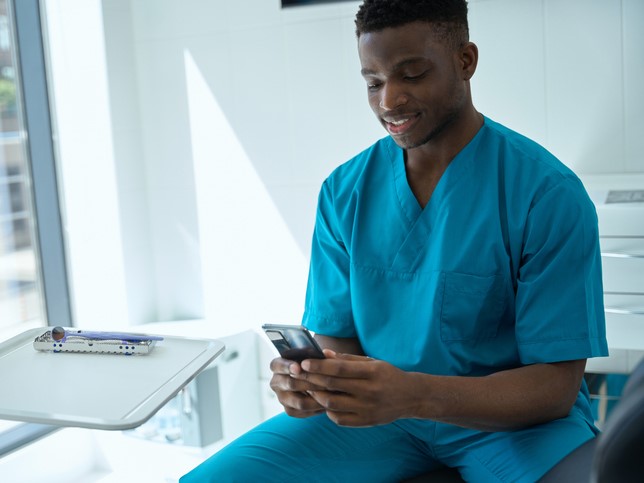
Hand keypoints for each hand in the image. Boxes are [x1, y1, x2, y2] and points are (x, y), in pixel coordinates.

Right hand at [269, 357, 326, 417]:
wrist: (312, 380)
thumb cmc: (311, 364)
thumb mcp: (312, 357)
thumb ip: (318, 355)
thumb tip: (328, 354)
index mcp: (277, 365)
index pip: (278, 365)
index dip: (287, 366)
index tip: (298, 368)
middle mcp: (276, 382)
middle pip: (290, 384)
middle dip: (310, 382)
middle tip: (326, 381)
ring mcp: (282, 398)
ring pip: (299, 401)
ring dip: (317, 397)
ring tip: (331, 392)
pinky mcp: (290, 410)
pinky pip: (304, 411)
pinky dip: (317, 407)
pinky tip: (328, 402)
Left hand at [293, 350, 418, 426]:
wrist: (410, 397)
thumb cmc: (388, 375)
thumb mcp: (372, 362)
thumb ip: (347, 359)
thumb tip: (323, 354)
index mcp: (372, 373)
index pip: (339, 369)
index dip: (319, 366)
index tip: (304, 363)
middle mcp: (369, 391)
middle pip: (332, 385)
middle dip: (311, 379)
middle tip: (298, 374)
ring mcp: (366, 409)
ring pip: (332, 404)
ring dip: (316, 395)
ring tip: (309, 387)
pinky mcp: (365, 422)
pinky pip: (338, 418)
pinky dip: (328, 410)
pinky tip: (324, 402)